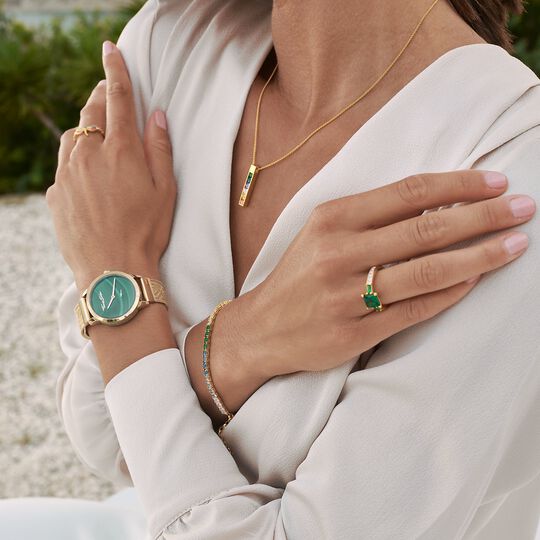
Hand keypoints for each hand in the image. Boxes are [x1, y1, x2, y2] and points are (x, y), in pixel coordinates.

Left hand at [46, 40, 176, 291]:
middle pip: (92, 112)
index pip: (118, 98)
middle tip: (108, 93)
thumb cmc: (147, 231)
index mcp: (121, 151)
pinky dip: (76, 160)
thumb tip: (156, 115)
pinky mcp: (56, 194)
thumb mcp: (166, 190)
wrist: (113, 271)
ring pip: (73, 137)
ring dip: (86, 129)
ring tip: (100, 139)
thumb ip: (159, 148)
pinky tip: (89, 177)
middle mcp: (89, 155)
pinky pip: (64, 166)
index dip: (116, 71)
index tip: (112, 50)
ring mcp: (68, 174)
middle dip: (101, 97)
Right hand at [227, 170, 534, 378]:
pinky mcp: (354, 333)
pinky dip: (450, 294)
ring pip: (427, 272)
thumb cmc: (299, 275)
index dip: (458, 185)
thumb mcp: (322, 231)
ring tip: (515, 244)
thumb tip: (438, 203)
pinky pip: (414, 310)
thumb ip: (371, 217)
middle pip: (426, 230)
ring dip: (479, 257)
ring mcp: (346, 296)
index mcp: (331, 219)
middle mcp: (338, 254)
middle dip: (483, 217)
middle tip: (525, 208)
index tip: (497, 182)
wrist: (262, 328)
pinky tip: (475, 281)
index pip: (408, 193)